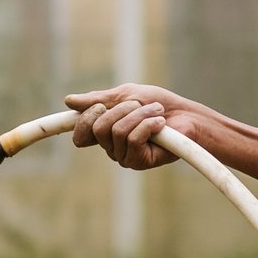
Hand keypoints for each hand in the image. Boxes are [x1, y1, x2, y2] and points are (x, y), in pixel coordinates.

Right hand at [65, 85, 203, 169]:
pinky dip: (148, 125)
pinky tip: (161, 125)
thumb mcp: (127, 95)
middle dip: (123, 109)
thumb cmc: (159, 105)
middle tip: (142, 104)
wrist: (188, 116)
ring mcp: (125, 156)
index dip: (84, 120)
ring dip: (140, 115)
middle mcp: (111, 148)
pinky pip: (133, 139)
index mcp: (105, 133)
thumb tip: (68, 101)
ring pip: (117, 131)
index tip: (100, 106)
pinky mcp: (140, 162)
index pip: (80, 134)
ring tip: (157, 113)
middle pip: (99, 127)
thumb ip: (99, 99)